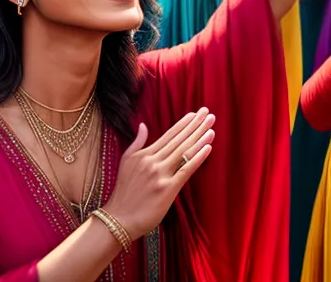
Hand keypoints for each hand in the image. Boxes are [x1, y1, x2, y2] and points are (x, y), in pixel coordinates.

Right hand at [103, 109, 215, 240]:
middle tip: (208, 113)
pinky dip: (198, 158)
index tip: (194, 114)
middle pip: (179, 140)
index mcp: (144, 154)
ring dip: (199, 138)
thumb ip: (137, 142)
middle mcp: (154, 161)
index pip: (168, 135)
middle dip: (195, 126)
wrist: (119, 217)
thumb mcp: (126, 161)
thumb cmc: (123, 192)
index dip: (183, 124)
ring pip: (184, 152)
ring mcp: (161, 174)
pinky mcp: (168, 189)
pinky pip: (186, 170)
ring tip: (211, 126)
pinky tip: (208, 148)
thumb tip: (143, 125)